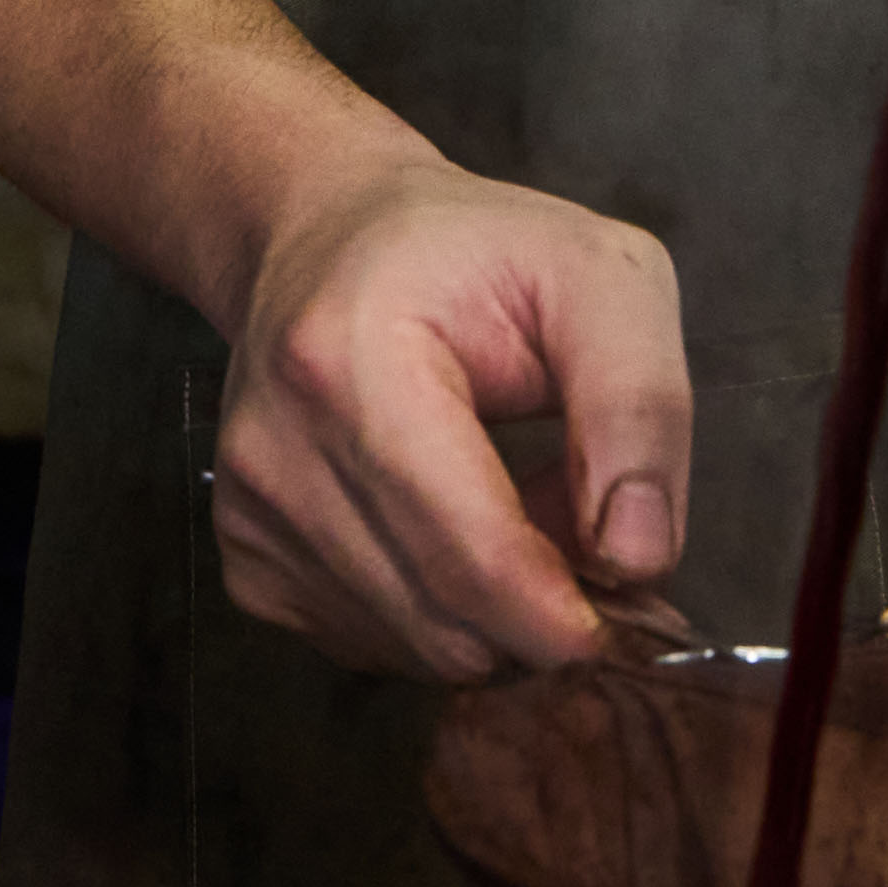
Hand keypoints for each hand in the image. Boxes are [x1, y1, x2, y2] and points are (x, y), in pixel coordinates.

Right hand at [211, 151, 691, 680]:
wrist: (326, 235)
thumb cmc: (472, 250)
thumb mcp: (600, 274)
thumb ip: (638, 403)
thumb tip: (639, 556)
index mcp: (348, 361)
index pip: (469, 551)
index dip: (564, 615)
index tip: (632, 625)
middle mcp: (275, 449)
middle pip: (443, 622)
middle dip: (538, 608)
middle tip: (575, 519)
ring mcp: (248, 514)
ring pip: (414, 651)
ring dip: (489, 613)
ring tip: (508, 502)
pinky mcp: (248, 562)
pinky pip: (374, 648)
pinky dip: (436, 614)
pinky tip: (447, 528)